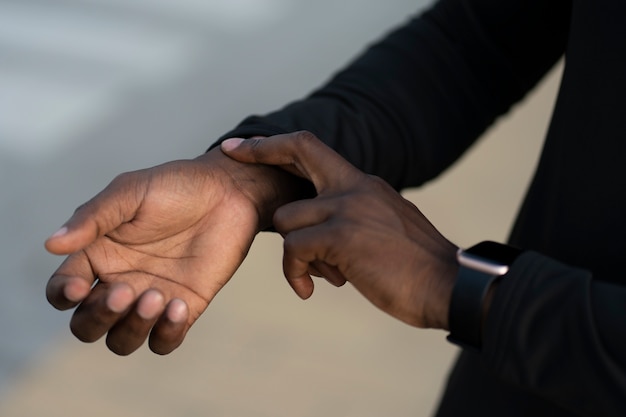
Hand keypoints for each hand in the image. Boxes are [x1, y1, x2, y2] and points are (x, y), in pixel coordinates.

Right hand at [45, 148, 302, 354]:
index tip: (81, 286)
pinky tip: (179, 306)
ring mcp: (151, 298)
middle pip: (87, 325)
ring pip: (122, 340)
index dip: (64, 295)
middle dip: (99, 317)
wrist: (229, 192)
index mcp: (98, 255)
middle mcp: (120, 281)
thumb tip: (52, 244)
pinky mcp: (184, 307)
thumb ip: (93, 218)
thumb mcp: (130, 193)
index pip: (63, 290)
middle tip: (126, 290)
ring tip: (158, 295)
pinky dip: (166, 334)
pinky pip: (164, 341)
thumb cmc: (176, 187)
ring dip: (132, 328)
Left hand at [221, 132, 458, 328]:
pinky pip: (294, 250)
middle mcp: (355, 187)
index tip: (246, 143)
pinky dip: (296, 273)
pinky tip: (310, 290)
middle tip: (229, 153)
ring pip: (288, 219)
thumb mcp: (385, 228)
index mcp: (364, 184)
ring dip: (295, 253)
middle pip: (298, 151)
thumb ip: (354, 217)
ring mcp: (349, 208)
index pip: (314, 148)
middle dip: (259, 150)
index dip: (277, 143)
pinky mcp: (343, 236)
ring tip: (319, 275)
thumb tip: (323, 233)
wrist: (449, 285)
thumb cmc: (415, 266)